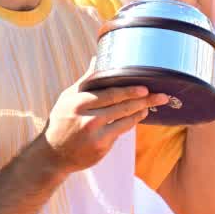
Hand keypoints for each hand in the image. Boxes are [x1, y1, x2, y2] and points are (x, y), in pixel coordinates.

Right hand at [42, 62, 170, 173]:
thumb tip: (98, 59)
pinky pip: (121, 131)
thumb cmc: (62, 121)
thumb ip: (86, 80)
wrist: (53, 154)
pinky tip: (139, 115)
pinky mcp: (100, 147)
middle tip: (161, 96)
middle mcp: (87, 118)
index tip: (145, 87)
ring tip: (153, 104)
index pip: (109, 94)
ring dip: (141, 111)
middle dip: (144, 100)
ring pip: (124, 119)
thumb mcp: (68, 98)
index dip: (129, 91)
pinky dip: (131, 122)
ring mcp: (95, 134)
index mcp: (79, 103)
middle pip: (121, 106)